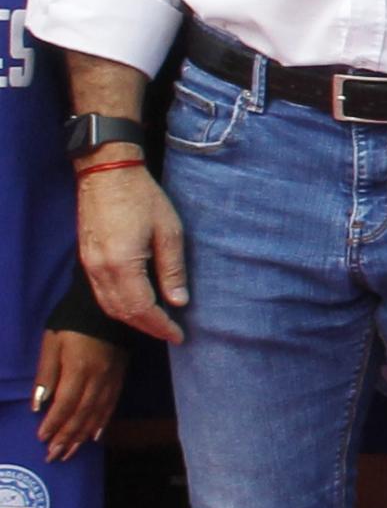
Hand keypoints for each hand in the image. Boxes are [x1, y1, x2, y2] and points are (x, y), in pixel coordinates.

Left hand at [32, 330, 116, 460]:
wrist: (107, 307)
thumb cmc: (72, 323)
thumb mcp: (51, 343)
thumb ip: (46, 374)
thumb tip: (38, 405)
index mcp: (79, 368)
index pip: (65, 403)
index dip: (54, 423)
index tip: (42, 439)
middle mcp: (98, 378)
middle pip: (82, 413)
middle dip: (67, 436)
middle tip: (54, 455)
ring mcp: (111, 378)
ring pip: (97, 413)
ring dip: (83, 435)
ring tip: (71, 452)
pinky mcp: (120, 377)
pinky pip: (112, 404)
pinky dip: (102, 422)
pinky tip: (95, 435)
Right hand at [75, 159, 184, 345]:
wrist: (106, 172)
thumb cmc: (142, 197)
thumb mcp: (170, 232)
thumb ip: (173, 270)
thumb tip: (179, 302)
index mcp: (122, 264)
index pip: (142, 309)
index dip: (162, 326)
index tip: (180, 335)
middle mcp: (100, 270)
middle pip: (123, 312)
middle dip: (148, 327)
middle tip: (172, 333)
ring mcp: (89, 265)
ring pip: (109, 306)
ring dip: (133, 319)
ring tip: (158, 323)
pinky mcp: (86, 259)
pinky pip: (101, 293)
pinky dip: (119, 306)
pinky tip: (137, 305)